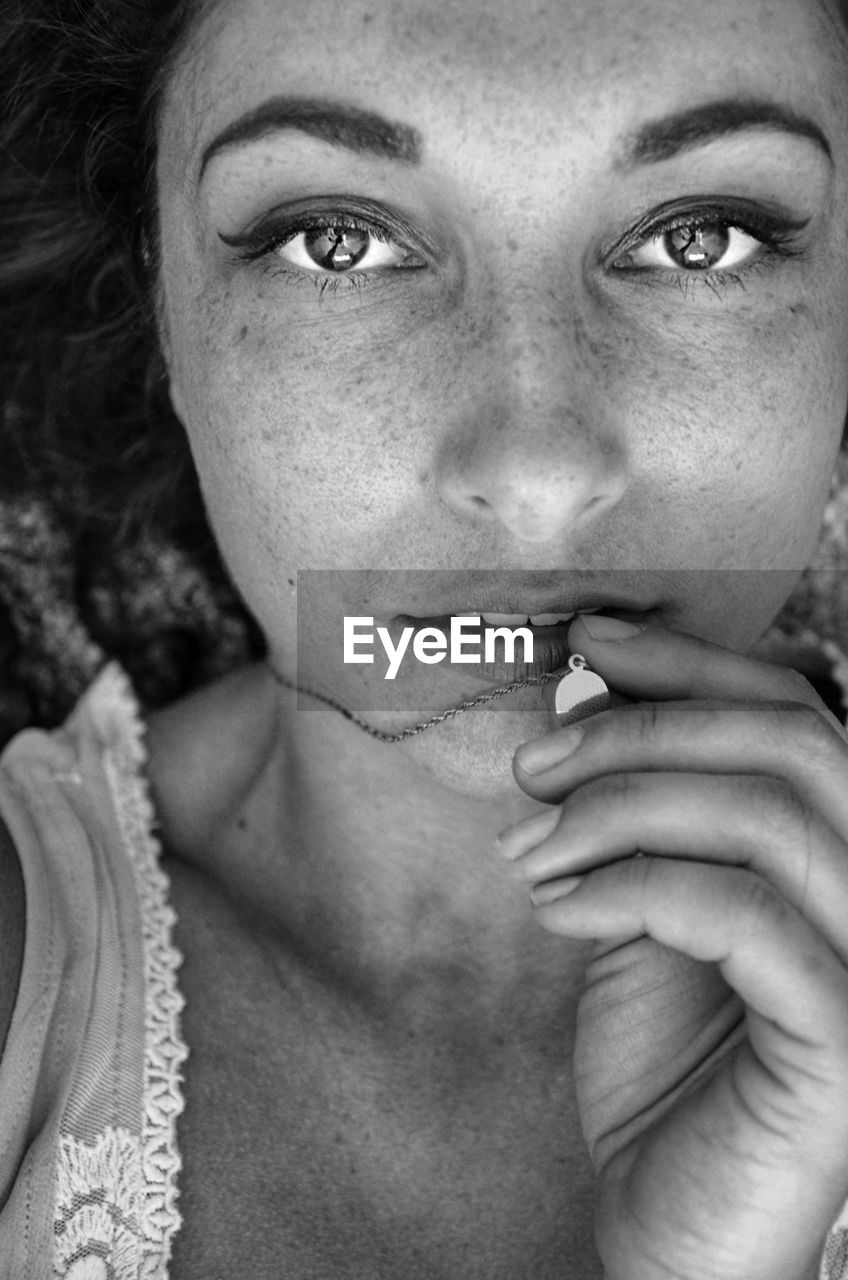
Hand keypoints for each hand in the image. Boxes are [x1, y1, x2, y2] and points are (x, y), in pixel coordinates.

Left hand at [498, 616, 847, 1279]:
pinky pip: (740, 914)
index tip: (588, 640)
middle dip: (648, 728)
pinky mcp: (847, 1041)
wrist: (669, 1229)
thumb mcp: (643, 911)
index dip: (693, 663)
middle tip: (535, 761)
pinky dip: (631, 888)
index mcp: (840, 855)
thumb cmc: (661, 1072)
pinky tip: (555, 907)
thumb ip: (639, 812)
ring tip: (528, 843)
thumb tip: (594, 690)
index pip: (796, 716)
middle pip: (794, 744)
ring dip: (624, 807)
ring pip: (769, 816)